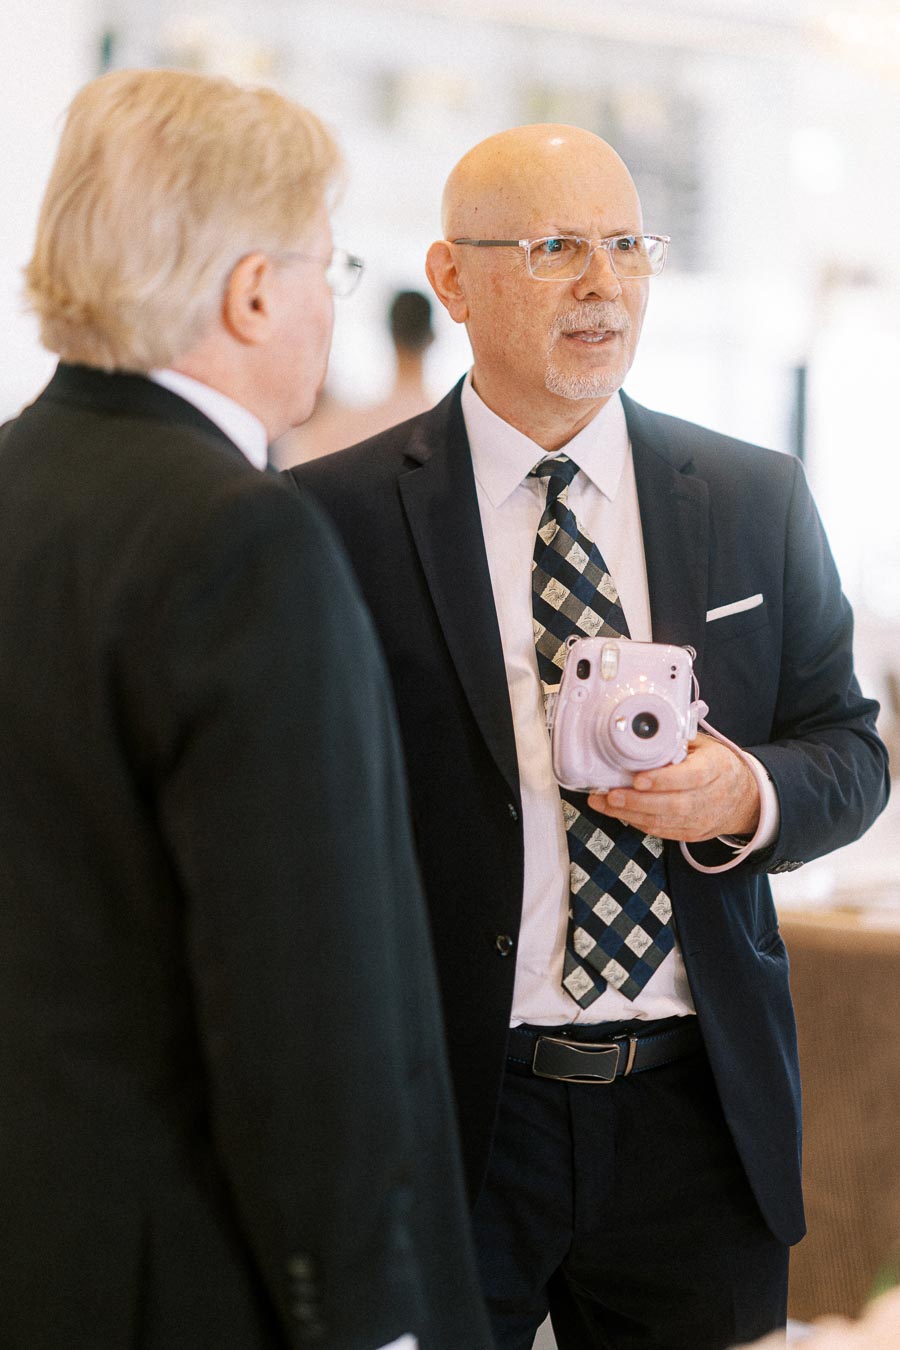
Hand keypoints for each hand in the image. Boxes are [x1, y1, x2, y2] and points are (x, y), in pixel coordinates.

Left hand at [587, 732, 760, 842]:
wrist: (744, 799)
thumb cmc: (719, 766)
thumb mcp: (706, 746)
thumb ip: (679, 741)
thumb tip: (645, 733)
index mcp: (716, 769)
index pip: (691, 777)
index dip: (663, 780)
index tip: (638, 779)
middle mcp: (710, 797)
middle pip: (673, 805)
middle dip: (637, 802)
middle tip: (610, 794)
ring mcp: (701, 819)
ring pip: (663, 822)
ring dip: (629, 814)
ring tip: (604, 803)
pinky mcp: (690, 833)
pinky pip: (661, 831)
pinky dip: (637, 822)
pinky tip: (619, 812)